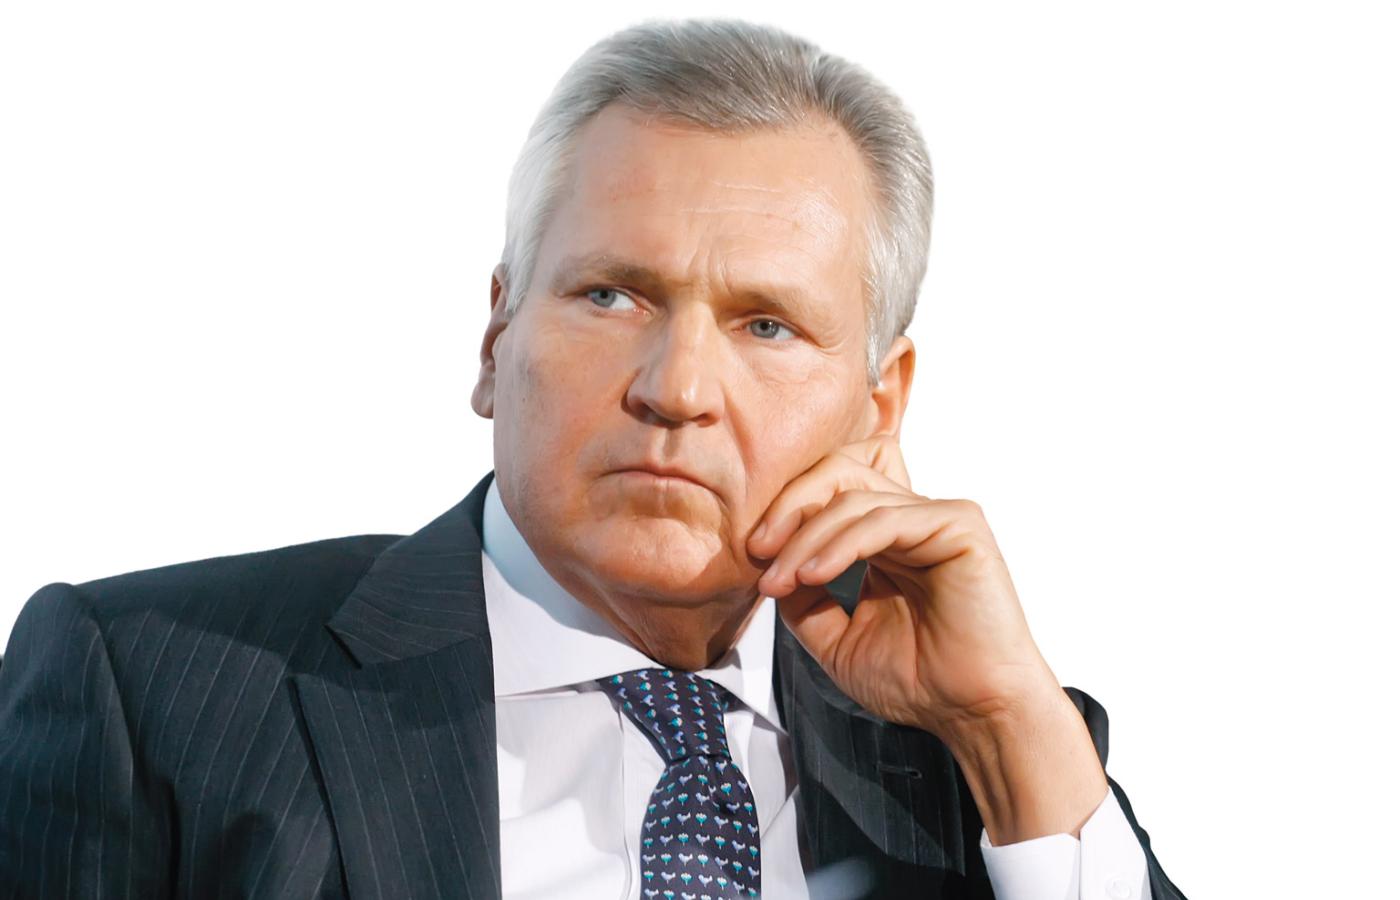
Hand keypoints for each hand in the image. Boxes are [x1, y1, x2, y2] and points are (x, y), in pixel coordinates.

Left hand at [748, 434, 1107, 841]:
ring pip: (854, 497)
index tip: (753, 555)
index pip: (829, 492)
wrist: (972, 714)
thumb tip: (767, 560)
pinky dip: (840, 544)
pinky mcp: (958, 525)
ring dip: (806, 537)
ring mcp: (936, 517)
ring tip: (782, 580)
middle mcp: (910, 519)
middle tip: (758, 550)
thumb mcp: (833, 636)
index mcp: (884, 538)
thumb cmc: (918, 680)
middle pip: (838, 475)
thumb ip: (801, 595)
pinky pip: (884, 518)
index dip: (786, 512)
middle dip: (789, 508)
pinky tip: (814, 574)